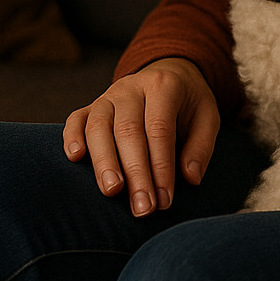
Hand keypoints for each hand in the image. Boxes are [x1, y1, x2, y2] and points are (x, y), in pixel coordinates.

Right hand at [62, 58, 220, 216]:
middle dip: (135, 172)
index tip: (164, 200)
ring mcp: (108, 95)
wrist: (168, 73)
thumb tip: (190, 178)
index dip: (161, 165)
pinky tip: (75, 158)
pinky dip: (72, 137)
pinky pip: (76, 119)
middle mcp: (132, 88)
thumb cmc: (188, 102)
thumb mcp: (208, 116)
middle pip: (128, 130)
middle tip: (142, 207)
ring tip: (112, 192)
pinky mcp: (91, 106)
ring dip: (104, 162)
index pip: (159, 128)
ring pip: (99, 126)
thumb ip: (201, 146)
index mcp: (163, 85)